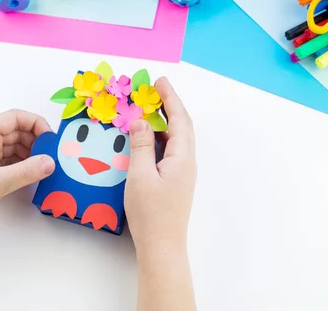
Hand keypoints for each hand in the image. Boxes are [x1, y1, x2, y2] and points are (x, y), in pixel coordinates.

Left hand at [0, 109, 55, 238]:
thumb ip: (25, 171)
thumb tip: (51, 162)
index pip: (14, 118)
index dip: (35, 123)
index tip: (50, 139)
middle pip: (17, 132)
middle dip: (36, 140)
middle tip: (53, 155)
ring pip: (16, 147)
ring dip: (32, 154)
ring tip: (47, 166)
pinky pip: (12, 162)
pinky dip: (25, 165)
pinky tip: (35, 174)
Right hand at [125, 78, 196, 253]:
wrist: (162, 246)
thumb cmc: (151, 213)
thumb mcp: (140, 175)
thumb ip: (140, 145)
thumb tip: (140, 121)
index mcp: (182, 157)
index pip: (179, 119)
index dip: (170, 98)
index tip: (159, 81)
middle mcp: (187, 162)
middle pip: (181, 126)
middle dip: (168, 105)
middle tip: (153, 89)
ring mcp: (182, 172)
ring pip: (175, 138)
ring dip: (164, 121)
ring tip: (148, 108)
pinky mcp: (175, 181)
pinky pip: (169, 150)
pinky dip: (159, 137)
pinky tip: (147, 137)